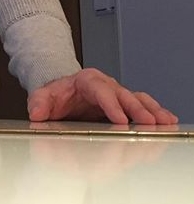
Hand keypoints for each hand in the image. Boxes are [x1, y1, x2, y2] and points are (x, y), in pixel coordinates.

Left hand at [27, 68, 177, 124]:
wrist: (62, 95)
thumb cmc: (57, 96)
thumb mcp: (43, 97)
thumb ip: (38, 104)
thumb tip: (36, 114)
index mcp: (87, 81)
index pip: (100, 90)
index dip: (111, 104)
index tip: (119, 118)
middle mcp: (106, 86)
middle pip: (123, 95)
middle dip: (136, 110)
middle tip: (147, 123)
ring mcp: (117, 96)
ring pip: (138, 100)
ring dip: (151, 111)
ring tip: (164, 122)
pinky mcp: (124, 107)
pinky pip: (143, 107)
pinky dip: (155, 113)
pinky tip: (167, 120)